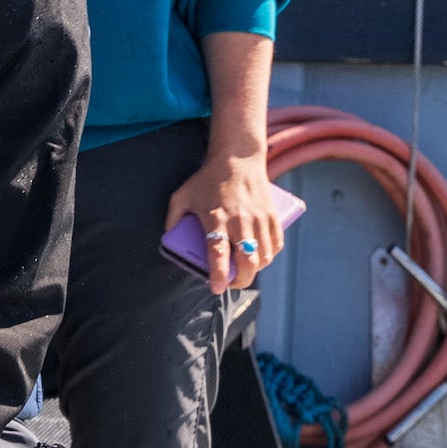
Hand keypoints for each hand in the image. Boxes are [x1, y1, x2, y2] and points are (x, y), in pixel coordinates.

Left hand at [165, 151, 282, 293]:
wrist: (237, 159)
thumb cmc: (207, 180)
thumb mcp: (182, 196)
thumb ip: (173, 218)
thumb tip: (170, 240)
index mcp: (216, 218)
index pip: (218, 253)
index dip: (218, 275)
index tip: (216, 288)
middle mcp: (240, 221)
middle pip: (247, 262)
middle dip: (240, 280)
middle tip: (231, 282)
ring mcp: (259, 219)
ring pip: (263, 258)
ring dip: (254, 270)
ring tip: (243, 269)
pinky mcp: (272, 216)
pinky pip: (275, 246)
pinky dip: (268, 257)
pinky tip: (259, 258)